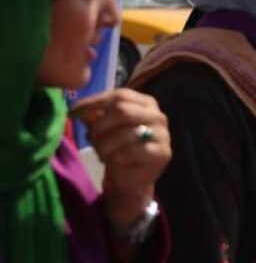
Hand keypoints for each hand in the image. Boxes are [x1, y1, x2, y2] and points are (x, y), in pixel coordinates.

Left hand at [72, 89, 170, 229]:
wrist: (131, 179)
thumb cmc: (118, 148)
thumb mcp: (104, 129)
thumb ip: (94, 115)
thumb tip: (78, 110)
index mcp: (146, 103)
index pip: (120, 95)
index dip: (94, 102)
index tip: (72, 113)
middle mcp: (158, 115)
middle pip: (122, 111)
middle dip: (99, 126)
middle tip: (89, 138)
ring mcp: (162, 134)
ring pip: (125, 133)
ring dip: (105, 145)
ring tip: (101, 153)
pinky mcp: (162, 153)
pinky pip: (131, 152)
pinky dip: (115, 158)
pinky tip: (113, 161)